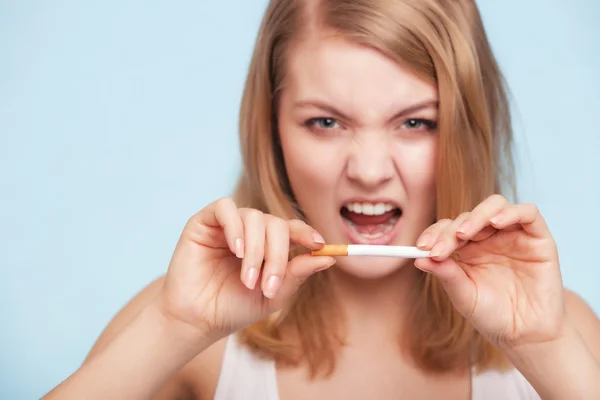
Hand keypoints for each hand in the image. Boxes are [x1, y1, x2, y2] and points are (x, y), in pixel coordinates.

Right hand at [156, 197, 335, 337]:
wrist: (198, 319)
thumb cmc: (234, 308)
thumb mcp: (273, 294)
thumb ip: (297, 274)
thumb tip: (330, 257)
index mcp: (269, 245)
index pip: (292, 229)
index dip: (306, 233)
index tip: (319, 245)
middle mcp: (250, 231)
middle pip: (275, 224)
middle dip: (277, 254)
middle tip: (269, 284)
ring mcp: (228, 224)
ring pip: (254, 218)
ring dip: (256, 250)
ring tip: (248, 279)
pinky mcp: (205, 221)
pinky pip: (225, 208)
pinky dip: (234, 226)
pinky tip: (236, 249)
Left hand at [414, 194, 564, 348]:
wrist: (526, 334)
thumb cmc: (493, 315)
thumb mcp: (464, 296)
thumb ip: (446, 274)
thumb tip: (418, 259)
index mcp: (468, 249)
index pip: (448, 229)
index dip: (434, 234)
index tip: (421, 247)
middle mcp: (489, 237)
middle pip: (468, 217)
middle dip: (450, 230)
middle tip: (440, 248)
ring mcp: (513, 235)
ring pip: (495, 206)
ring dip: (476, 215)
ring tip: (464, 233)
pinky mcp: (538, 238)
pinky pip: (528, 213)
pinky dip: (511, 212)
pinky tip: (495, 223)